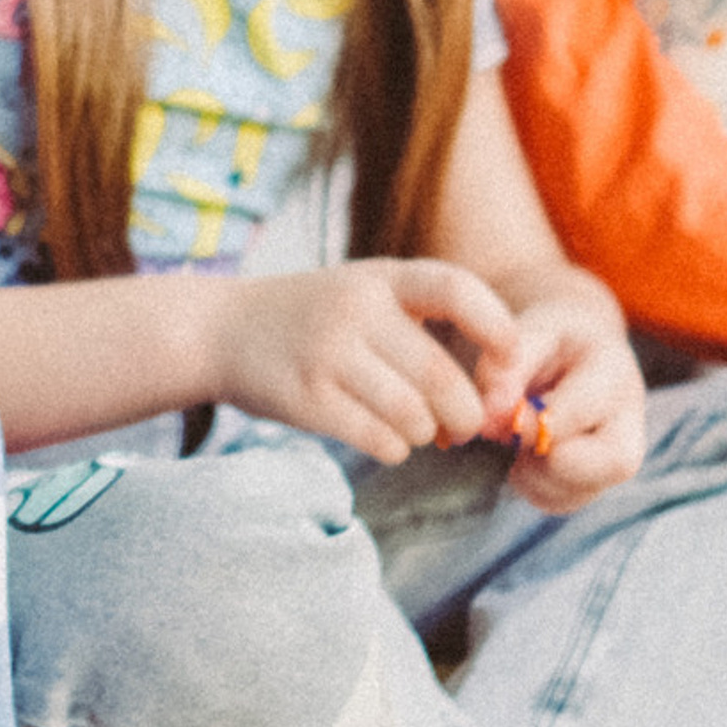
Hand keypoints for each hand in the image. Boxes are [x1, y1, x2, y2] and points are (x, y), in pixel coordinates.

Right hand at [214, 260, 519, 460]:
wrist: (217, 330)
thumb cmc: (308, 317)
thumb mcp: (360, 291)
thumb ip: (418, 320)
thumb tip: (490, 388)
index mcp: (378, 278)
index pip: (454, 290)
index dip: (494, 324)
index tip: (509, 358)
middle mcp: (353, 311)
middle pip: (440, 377)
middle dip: (465, 414)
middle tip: (463, 428)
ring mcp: (325, 356)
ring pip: (412, 415)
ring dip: (427, 435)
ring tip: (419, 432)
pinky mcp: (304, 400)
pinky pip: (376, 438)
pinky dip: (394, 448)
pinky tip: (386, 440)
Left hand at [473, 284, 645, 511]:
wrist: (575, 347)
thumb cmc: (549, 338)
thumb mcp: (529, 332)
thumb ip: (506, 370)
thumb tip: (491, 418)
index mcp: (614, 370)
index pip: (584, 411)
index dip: (536, 425)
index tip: (496, 421)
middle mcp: (630, 417)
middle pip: (616, 463)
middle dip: (552, 463)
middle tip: (516, 442)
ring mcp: (620, 451)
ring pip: (585, 492)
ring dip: (536, 479)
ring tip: (518, 446)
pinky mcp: (598, 476)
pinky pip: (565, 502)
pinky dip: (535, 490)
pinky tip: (525, 461)